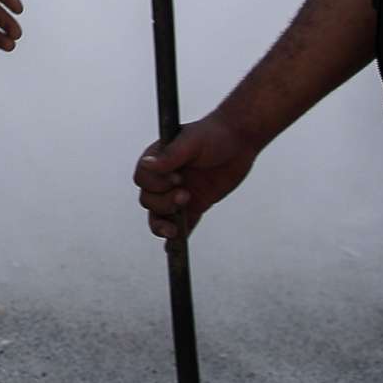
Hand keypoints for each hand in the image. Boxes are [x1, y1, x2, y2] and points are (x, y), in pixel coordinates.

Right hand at [134, 113, 259, 238]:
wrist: (240, 139)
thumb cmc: (213, 133)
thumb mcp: (191, 140)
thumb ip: (171, 155)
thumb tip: (148, 165)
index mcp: (158, 159)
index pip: (143, 179)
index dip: (156, 183)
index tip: (178, 177)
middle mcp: (165, 178)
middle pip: (149, 200)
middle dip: (163, 202)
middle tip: (186, 194)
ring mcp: (179, 193)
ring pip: (159, 216)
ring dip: (165, 222)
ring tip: (179, 222)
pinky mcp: (196, 206)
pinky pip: (182, 225)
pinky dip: (176, 238)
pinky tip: (172, 249)